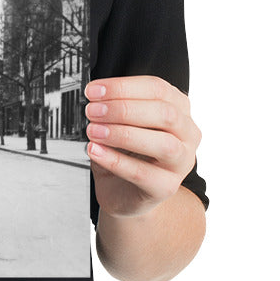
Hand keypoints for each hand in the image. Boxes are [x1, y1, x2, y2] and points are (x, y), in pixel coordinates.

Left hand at [85, 76, 200, 218]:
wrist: (125, 193)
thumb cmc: (127, 154)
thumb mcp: (121, 124)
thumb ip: (115, 109)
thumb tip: (95, 98)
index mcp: (178, 110)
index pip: (157, 89)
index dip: (123, 87)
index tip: (94, 91)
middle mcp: (186, 134)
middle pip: (164, 113)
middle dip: (123, 109)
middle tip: (93, 111)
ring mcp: (180, 162)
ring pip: (163, 144)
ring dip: (123, 134)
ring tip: (94, 132)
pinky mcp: (166, 186)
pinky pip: (142, 173)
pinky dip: (115, 160)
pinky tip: (96, 151)